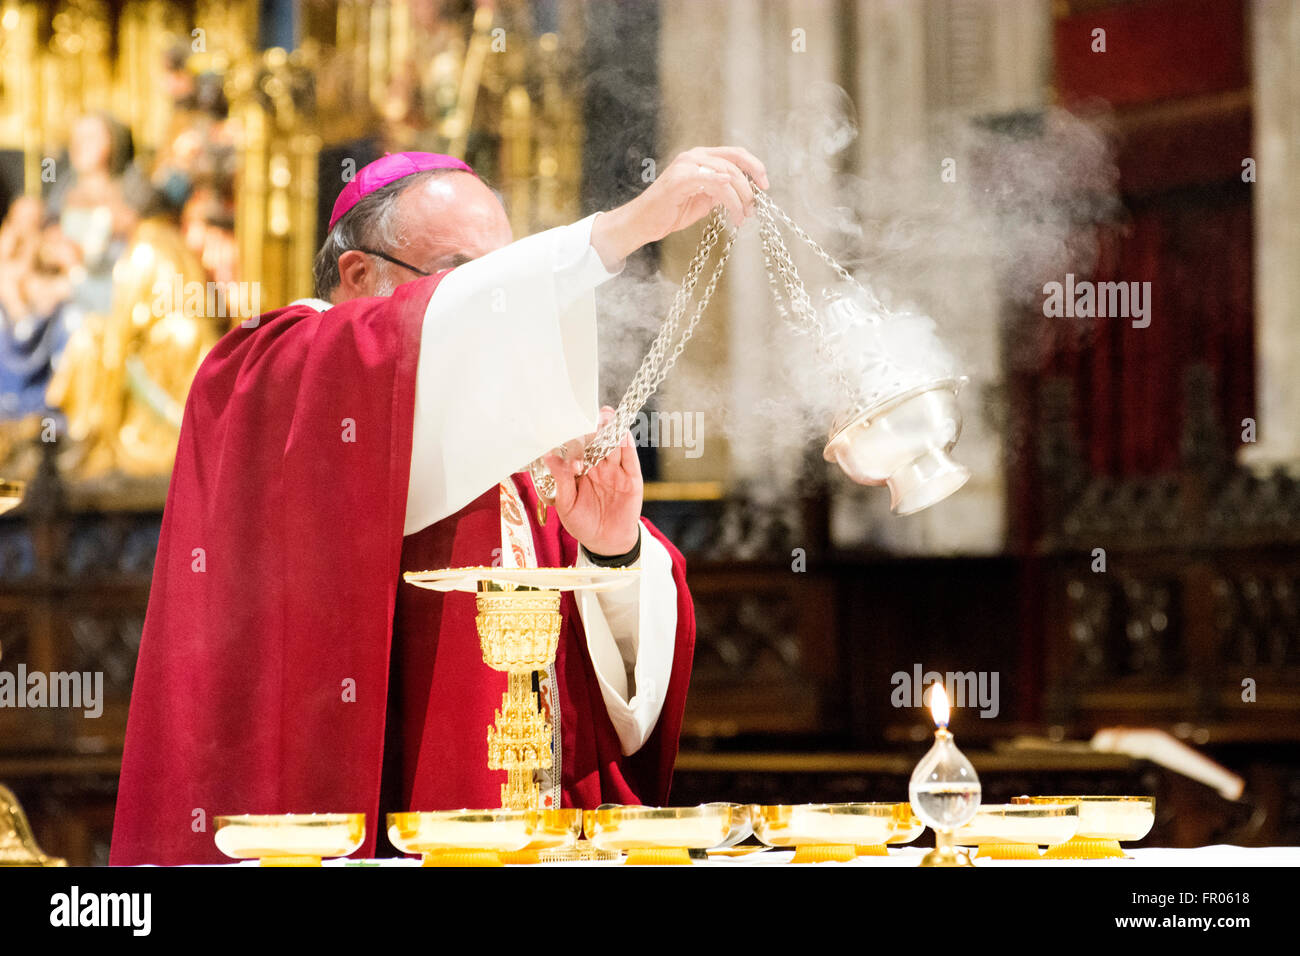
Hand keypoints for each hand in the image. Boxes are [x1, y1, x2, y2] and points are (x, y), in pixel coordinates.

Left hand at [542, 406, 642, 556]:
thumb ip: (561, 480)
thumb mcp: (566, 504)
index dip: (574, 442)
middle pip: (598, 443)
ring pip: (614, 447)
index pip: (578, 449)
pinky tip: (623, 433)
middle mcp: (599, 467)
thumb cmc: (583, 523)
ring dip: (612, 431)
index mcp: (582, 471)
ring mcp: (616, 472)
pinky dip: (627, 445)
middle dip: (596, 428)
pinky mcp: (632, 479)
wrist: (606, 543)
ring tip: (607, 416)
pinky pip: (630, 459)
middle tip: (593, 414)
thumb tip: (549, 456)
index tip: (568, 435)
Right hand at [590, 146, 768, 268]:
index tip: (765, 185)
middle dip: (749, 187)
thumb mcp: (704, 200)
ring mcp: (686, 165)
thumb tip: (744, 194)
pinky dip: (723, 187)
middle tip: (753, 208)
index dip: (755, 166)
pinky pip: (708, 179)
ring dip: (738, 198)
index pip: (735, 154)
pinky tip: (731, 198)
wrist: (644, 222)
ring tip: (741, 217)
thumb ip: (721, 191)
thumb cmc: (671, 211)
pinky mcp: (679, 179)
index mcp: (701, 158)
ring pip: (725, 174)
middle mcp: (694, 156)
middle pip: (734, 162)